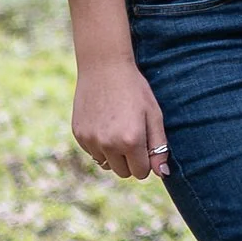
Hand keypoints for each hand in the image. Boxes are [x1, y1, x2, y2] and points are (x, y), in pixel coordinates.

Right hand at [64, 0, 169, 179]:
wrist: (103, 67)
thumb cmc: (135, 89)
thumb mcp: (154, 115)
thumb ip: (159, 146)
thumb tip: (162, 173)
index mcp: (131, 141)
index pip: (141, 173)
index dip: (145, 161)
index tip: (145, 145)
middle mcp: (109, 144)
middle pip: (123, 173)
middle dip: (130, 161)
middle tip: (132, 137)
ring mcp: (91, 140)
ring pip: (106, 164)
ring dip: (113, 154)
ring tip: (117, 128)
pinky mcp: (79, 135)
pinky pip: (92, 152)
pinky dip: (99, 144)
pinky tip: (103, 123)